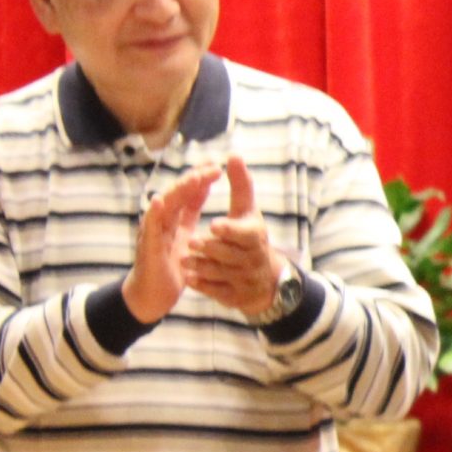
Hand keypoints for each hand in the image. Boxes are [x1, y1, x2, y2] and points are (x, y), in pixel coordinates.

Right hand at [124, 165, 223, 323]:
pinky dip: (153, 213)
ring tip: (193, 177)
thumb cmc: (169, 263)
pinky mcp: (147, 248)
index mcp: (173, 218)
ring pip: (164, 206)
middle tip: (211, 167)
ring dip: (178, 191)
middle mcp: (161, 222)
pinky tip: (158, 200)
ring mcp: (152, 233)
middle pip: (176, 195)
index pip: (187, 194)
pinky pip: (150, 229)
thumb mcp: (185, 233)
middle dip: (193, 179)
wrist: (153, 295)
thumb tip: (202, 188)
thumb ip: (190, 212)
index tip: (216, 165)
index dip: (200, 179)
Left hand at [182, 155, 288, 316]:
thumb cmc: (250, 237)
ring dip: (199, 266)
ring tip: (185, 260)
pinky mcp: (235, 297)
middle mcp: (252, 259)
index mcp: (255, 236)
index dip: (228, 229)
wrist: (266, 280)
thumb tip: (233, 155)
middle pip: (226, 253)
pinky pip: (215, 292)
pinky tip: (190, 279)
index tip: (213, 225)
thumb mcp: (248, 211)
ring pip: (218, 273)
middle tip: (191, 243)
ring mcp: (244, 279)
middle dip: (207, 248)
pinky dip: (202, 285)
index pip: (244, 233)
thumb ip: (240, 185)